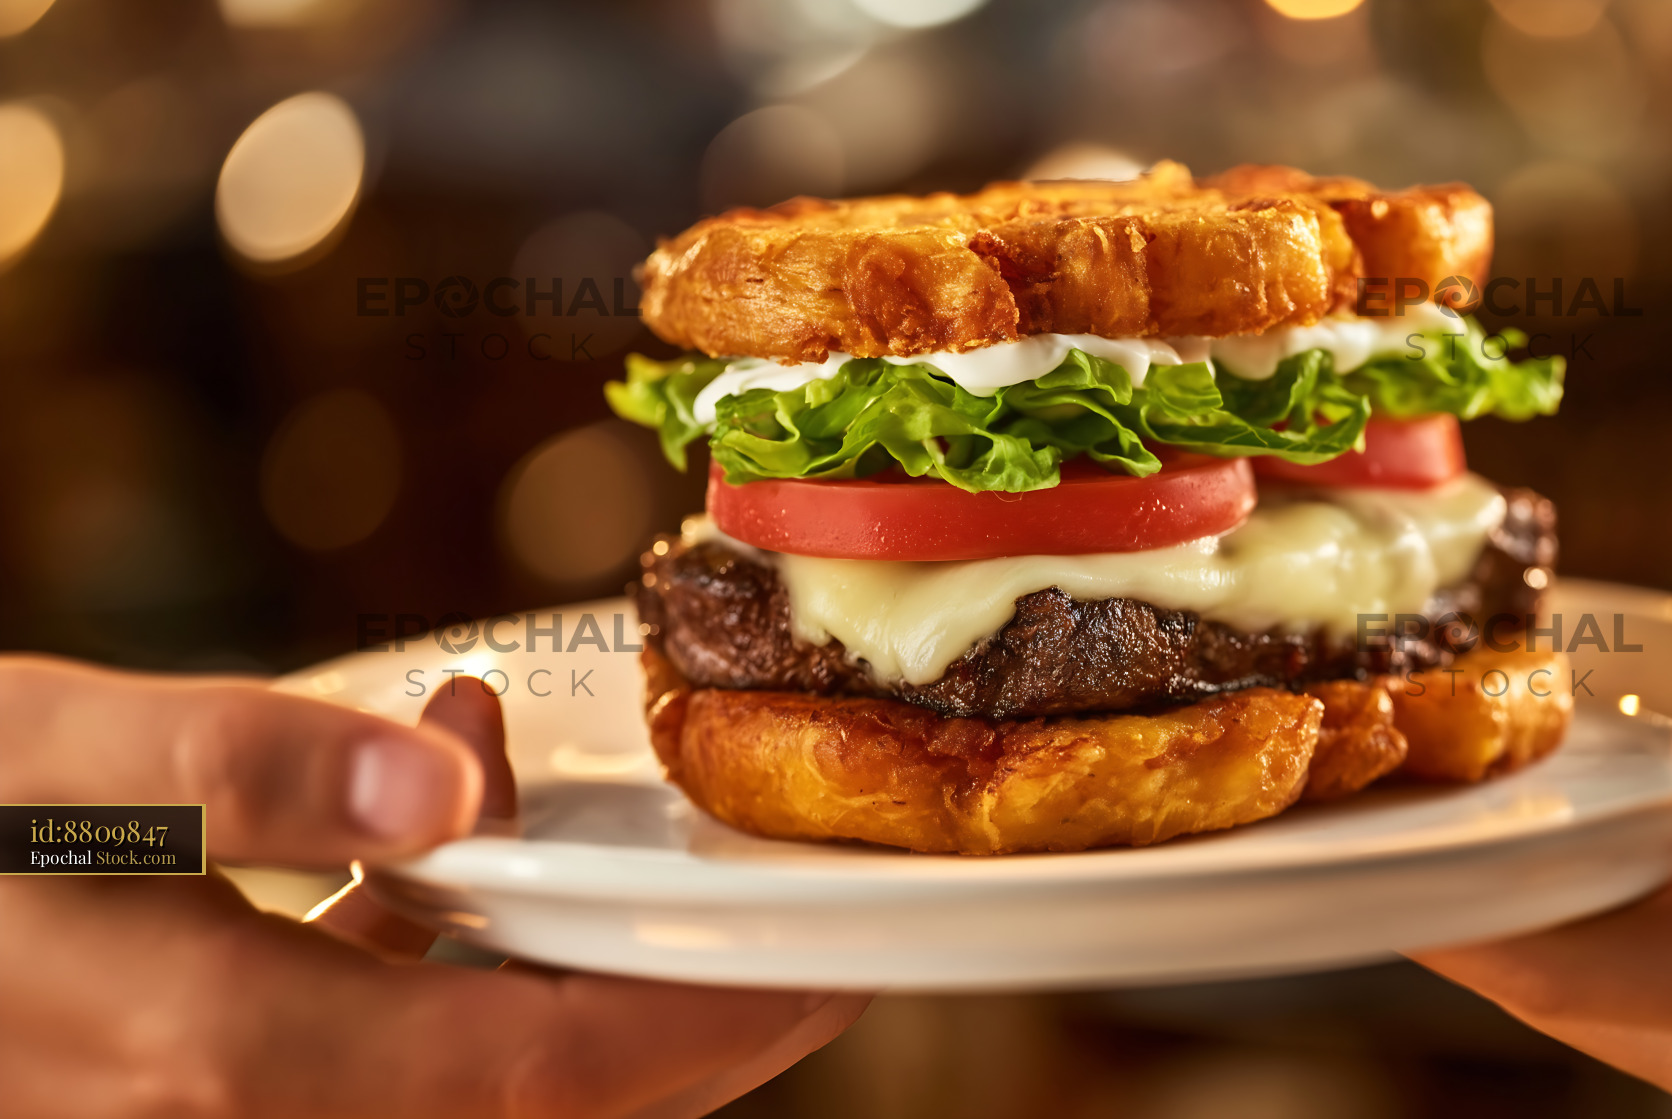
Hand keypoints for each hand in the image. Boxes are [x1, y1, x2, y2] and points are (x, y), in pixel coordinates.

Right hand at [0, 656, 867, 1117]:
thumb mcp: (47, 761)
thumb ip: (239, 771)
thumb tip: (447, 773)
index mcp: (229, 1058)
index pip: (548, 1075)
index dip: (707, 1027)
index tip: (832, 968)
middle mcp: (245, 1116)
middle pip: (536, 1101)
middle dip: (684, 1028)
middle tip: (803, 936)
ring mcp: (219, 1106)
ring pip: (466, 1073)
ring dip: (576, 984)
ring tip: (665, 875)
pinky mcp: (192, 1065)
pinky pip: (372, 1033)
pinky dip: (446, 951)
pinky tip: (442, 822)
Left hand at [1415, 639, 1671, 1118]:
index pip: (1556, 965)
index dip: (1432, 890)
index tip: (1349, 811)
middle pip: (1562, 974)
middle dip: (1472, 867)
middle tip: (1392, 748)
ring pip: (1615, 979)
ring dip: (1555, 879)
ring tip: (1479, 756)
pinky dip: (1637, 898)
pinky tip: (1635, 809)